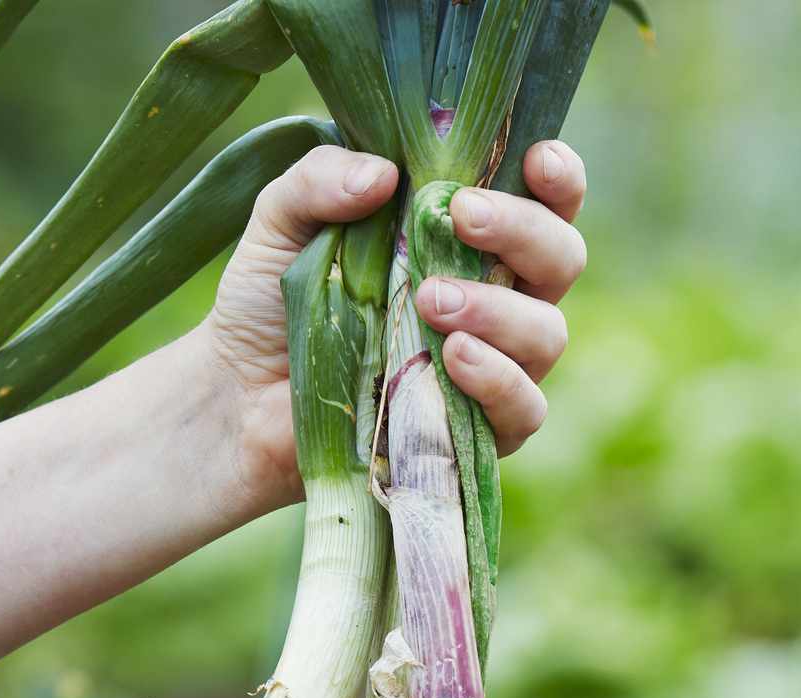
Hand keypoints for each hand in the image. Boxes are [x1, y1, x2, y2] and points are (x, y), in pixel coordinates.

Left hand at [199, 141, 589, 513]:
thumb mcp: (281, 222)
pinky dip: (497, 379)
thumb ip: (320, 181)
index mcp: (468, 241)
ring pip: (548, 332)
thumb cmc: (272, 303)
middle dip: (525, 232)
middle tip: (463, 218)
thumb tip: (383, 174)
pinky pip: (524, 407)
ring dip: (500, 310)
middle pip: (562, 258)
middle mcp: (498, 299)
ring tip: (430, 301)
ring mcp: (495, 366)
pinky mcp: (478, 431)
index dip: (558, 180)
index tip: (536, 162)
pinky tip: (452, 359)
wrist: (238, 397)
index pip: (544, 204)